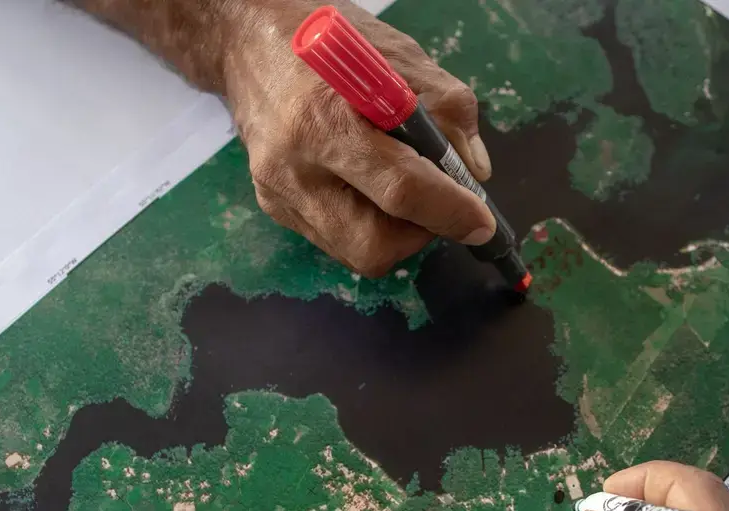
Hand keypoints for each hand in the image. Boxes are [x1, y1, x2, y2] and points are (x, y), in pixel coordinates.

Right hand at [216, 0, 495, 276]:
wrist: (247, 39)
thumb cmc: (330, 40)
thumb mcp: (401, 58)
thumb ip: (448, 112)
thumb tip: (473, 175)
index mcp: (326, 121)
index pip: (400, 189)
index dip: (449, 212)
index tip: (481, 224)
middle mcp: (294, 168)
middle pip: (372, 245)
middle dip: (418, 233)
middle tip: (435, 202)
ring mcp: (279, 194)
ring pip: (355, 253)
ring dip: (395, 232)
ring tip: (401, 188)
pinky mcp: (273, 206)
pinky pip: (336, 240)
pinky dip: (367, 224)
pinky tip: (366, 185)